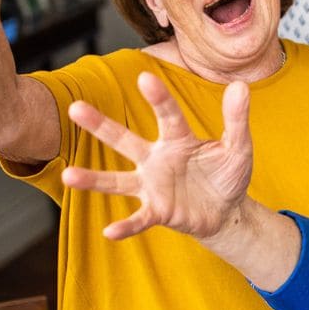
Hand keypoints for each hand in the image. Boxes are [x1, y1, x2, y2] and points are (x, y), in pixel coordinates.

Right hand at [61, 72, 253, 242]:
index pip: (167, 115)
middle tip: (75, 107)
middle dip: (100, 125)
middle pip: (124, 140)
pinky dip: (126, 226)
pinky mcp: (158, 211)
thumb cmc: (227, 174)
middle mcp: (156, 159)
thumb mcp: (238, 147)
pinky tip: (109, 232)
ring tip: (68, 176)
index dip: (158, 97)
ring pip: (118, 181)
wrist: (228, 211)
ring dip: (93, 180)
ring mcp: (153, 186)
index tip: (145, 77)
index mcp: (177, 139)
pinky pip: (139, 219)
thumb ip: (236, 119)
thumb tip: (240, 85)